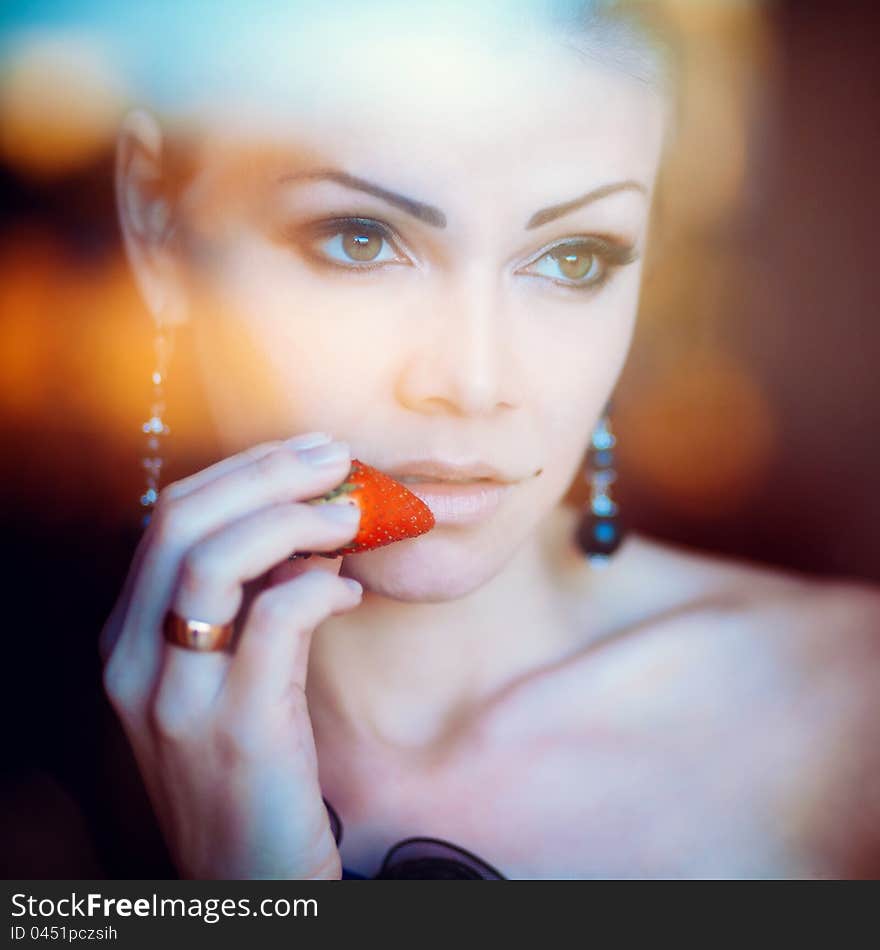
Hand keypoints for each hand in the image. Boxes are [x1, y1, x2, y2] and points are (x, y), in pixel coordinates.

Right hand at [99, 433, 361, 878]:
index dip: (242, 470)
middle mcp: (132, 660)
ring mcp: (176, 696)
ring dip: (294, 517)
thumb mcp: (236, 671)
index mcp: (127, 637)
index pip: (169, 517)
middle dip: (268, 472)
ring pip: (215, 559)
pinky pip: (273, 622)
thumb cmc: (250, 763)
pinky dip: (319, 586)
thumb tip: (310, 521)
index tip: (306, 451)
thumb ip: (257, 598)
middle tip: (337, 457)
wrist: (248, 879)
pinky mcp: (234, 728)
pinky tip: (352, 591)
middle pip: (185, 521)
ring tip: (353, 513)